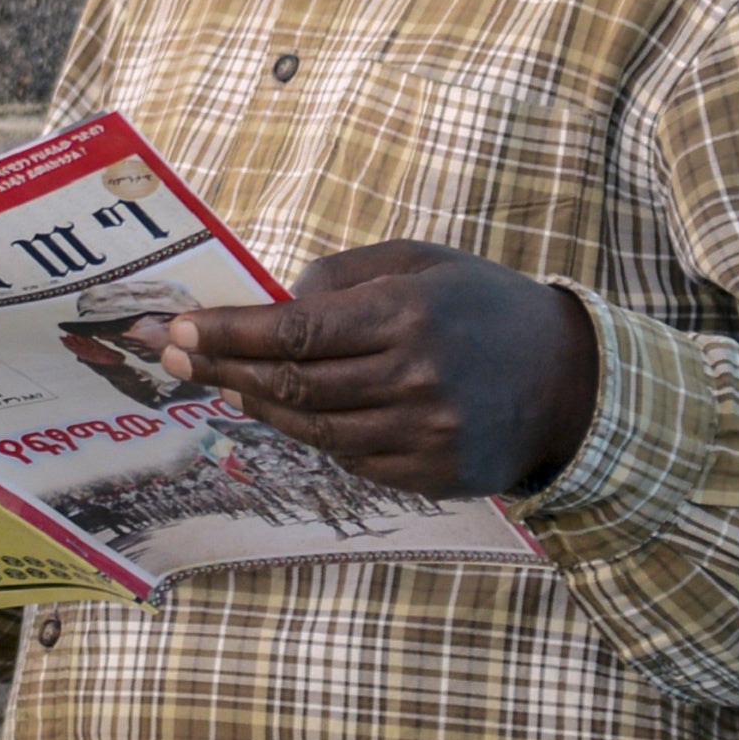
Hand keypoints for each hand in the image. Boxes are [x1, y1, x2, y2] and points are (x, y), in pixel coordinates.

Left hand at [158, 240, 599, 498]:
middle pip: (290, 385)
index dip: (226, 334)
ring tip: (222, 383)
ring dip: (256, 406)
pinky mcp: (429, 476)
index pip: (293, 330)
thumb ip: (344, 276)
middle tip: (168, 357)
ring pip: (310, 429)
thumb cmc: (483, 308)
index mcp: (407, 313)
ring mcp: (421, 435)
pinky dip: (312, 434)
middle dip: (219, 370)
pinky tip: (290, 412)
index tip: (176, 329)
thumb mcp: (421, 262)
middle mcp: (412, 378)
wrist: (570, 382)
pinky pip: (347, 458)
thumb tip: (274, 302)